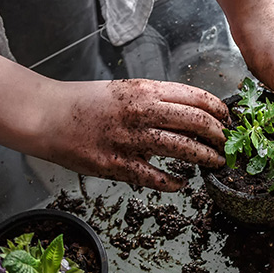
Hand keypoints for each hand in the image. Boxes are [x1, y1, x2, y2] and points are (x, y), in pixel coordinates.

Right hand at [38, 79, 228, 190]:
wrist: (46, 115)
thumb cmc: (86, 102)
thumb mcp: (124, 90)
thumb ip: (155, 99)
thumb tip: (190, 112)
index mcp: (144, 90)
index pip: (195, 97)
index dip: (218, 110)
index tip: (227, 119)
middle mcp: (141, 112)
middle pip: (196, 122)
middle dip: (218, 135)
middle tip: (226, 143)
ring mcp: (130, 140)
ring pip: (183, 150)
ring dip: (205, 158)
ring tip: (215, 162)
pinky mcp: (117, 164)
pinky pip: (156, 178)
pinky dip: (175, 183)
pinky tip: (181, 183)